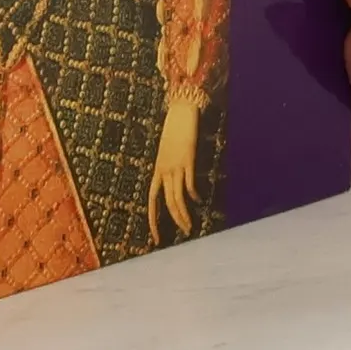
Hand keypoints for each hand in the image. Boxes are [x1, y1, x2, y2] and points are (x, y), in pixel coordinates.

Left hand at [146, 93, 202, 243]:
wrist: (180, 111)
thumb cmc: (174, 131)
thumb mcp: (167, 152)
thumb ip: (169, 168)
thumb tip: (173, 182)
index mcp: (157, 169)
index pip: (152, 201)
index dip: (153, 220)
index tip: (156, 238)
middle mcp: (164, 170)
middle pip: (167, 202)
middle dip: (174, 221)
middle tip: (183, 233)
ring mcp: (176, 165)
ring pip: (177, 197)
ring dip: (183, 215)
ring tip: (189, 227)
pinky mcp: (188, 159)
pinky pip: (189, 183)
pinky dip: (194, 195)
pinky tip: (198, 200)